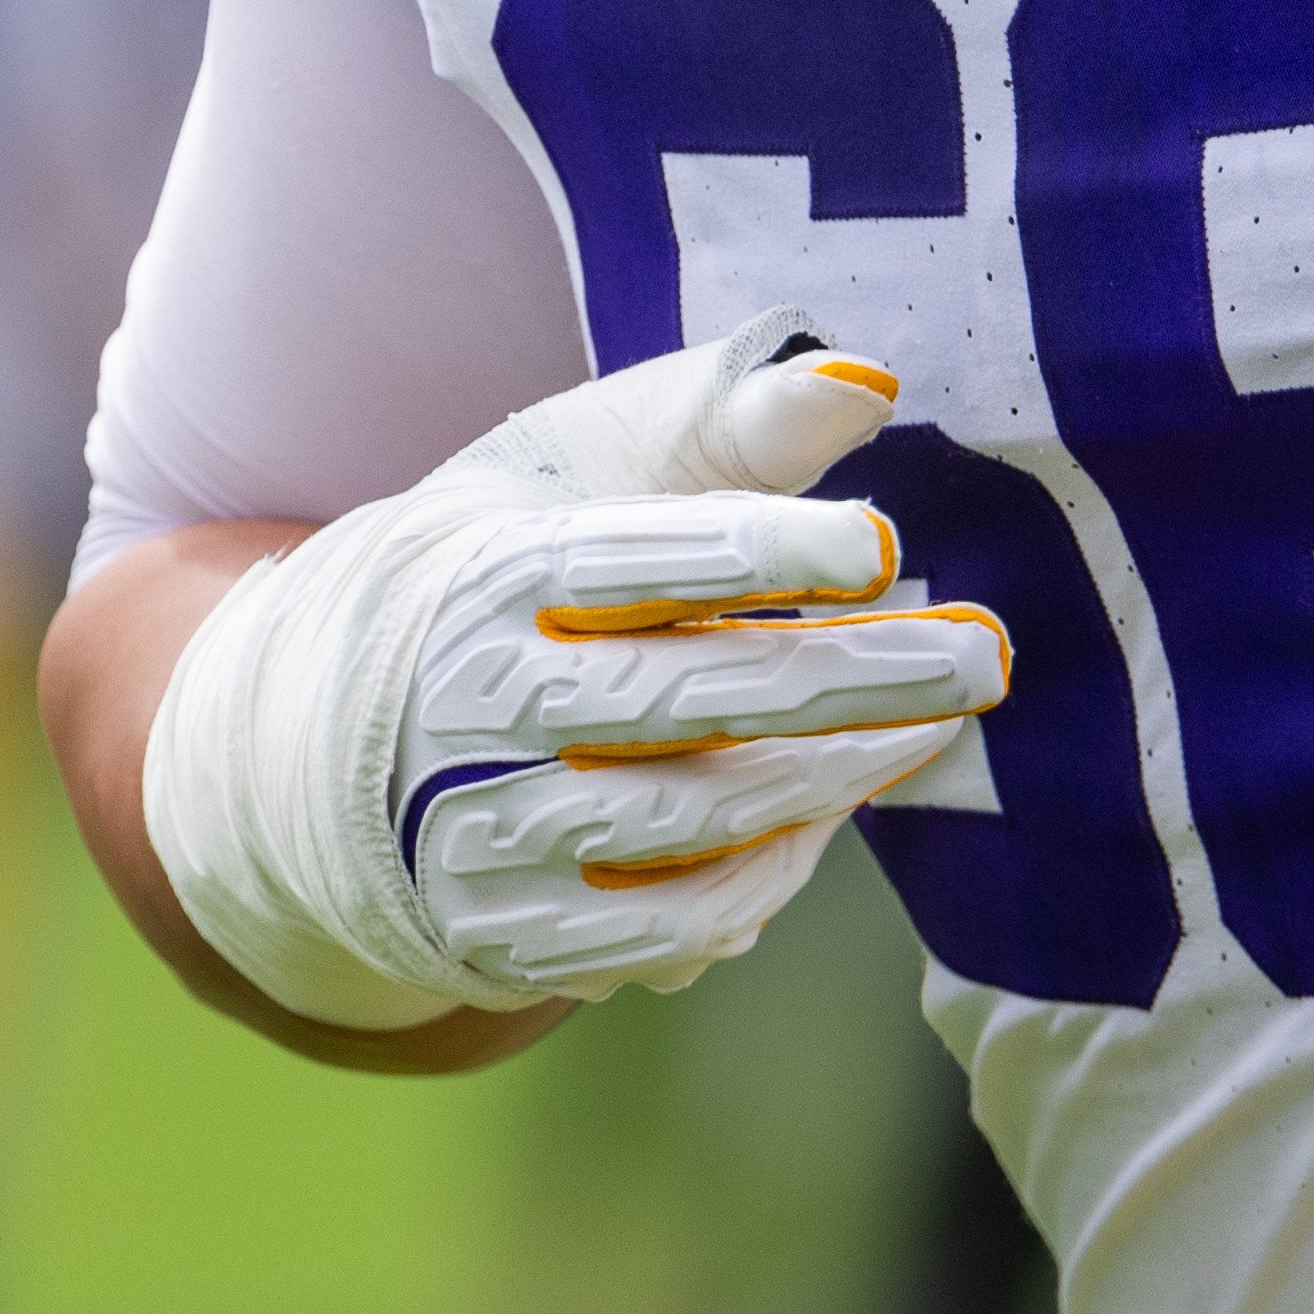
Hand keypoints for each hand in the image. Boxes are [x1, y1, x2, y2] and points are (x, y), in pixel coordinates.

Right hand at [140, 312, 1008, 1031]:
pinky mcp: (508, 932)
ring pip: (693, 817)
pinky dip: (764, 879)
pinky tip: (825, 819)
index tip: (882, 545)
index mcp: (491, 572)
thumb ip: (728, 425)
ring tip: (932, 726)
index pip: (638, 559)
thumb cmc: (500, 567)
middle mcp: (477, 705)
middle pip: (688, 695)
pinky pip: (668, 925)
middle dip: (854, 676)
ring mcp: (485, 830)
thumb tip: (868, 381)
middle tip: (982, 654)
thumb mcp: (581, 467)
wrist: (331, 737)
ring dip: (834, 776)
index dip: (764, 552)